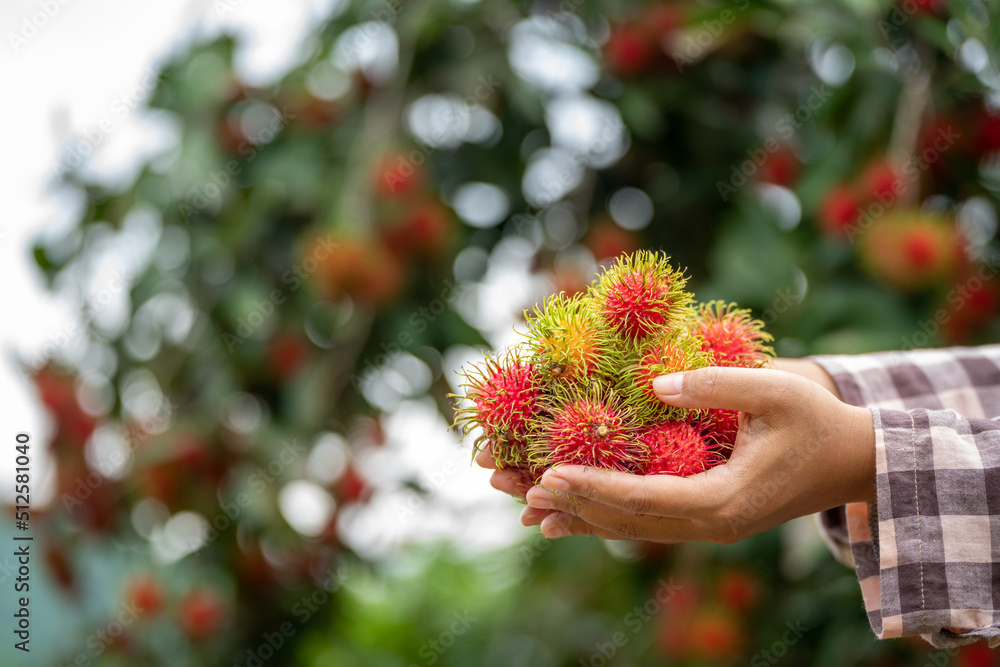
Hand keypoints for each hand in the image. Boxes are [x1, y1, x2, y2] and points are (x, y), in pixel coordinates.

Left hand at [515, 365, 874, 542]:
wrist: (855, 462)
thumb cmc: (819, 422)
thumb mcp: (777, 391)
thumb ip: (716, 384)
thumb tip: (652, 382)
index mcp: (723, 500)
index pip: (644, 497)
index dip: (593, 485)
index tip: (548, 472)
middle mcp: (708, 525)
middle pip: (625, 520)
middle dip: (569, 503)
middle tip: (514, 487)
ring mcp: (706, 527)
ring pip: (629, 527)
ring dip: (578, 515)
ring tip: (525, 505)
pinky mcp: (704, 518)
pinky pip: (643, 522)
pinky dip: (603, 517)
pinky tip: (568, 516)